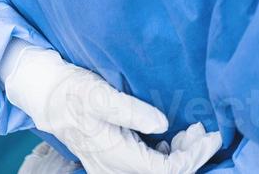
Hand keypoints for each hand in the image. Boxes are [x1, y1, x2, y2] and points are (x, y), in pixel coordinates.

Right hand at [0, 42, 219, 173]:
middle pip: (163, 173)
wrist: (48, 96)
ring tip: (191, 130)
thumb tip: (162, 124)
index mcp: (114, 155)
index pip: (164, 170)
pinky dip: (164, 153)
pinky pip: (145, 165)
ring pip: (155, 171)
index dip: (192, 157)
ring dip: (178, 155)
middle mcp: (113, 168)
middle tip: (203, 130)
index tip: (210, 136)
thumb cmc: (74, 92)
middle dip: (189, 155)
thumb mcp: (100, 95)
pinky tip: (171, 137)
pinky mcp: (113, 159)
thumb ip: (131, 111)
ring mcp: (112, 166)